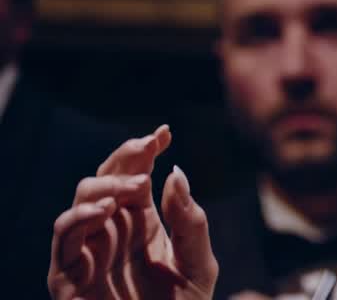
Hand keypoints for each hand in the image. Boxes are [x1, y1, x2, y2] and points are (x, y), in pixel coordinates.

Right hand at [48, 126, 217, 299]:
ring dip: (105, 186)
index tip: (163, 132)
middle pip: (106, 180)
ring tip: (134, 185)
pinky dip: (80, 219)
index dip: (145, 151)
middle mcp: (112, 232)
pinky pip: (65, 240)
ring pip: (82, 201)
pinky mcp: (70, 277)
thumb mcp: (199, 263)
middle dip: (124, 159)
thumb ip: (191, 221)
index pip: (137, 176)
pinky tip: (105, 210)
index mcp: (141, 223)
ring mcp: (89, 252)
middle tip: (146, 148)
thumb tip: (176, 173)